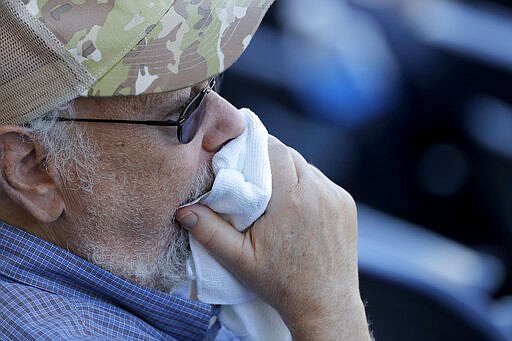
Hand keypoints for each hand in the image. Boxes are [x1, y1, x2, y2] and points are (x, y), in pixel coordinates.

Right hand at [177, 136, 369, 339]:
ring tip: (277, 194)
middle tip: (256, 177)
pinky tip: (298, 206)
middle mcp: (318, 192)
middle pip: (291, 154)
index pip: (275, 149)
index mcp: (291, 199)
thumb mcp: (239, 260)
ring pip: (307, 167)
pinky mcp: (347, 204)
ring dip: (291, 173)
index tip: (245, 154)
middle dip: (272, 159)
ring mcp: (336, 197)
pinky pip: (323, 182)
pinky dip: (309, 186)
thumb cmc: (280, 283)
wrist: (325, 304)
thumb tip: (184, 211)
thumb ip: (210, 232)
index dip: (258, 146)